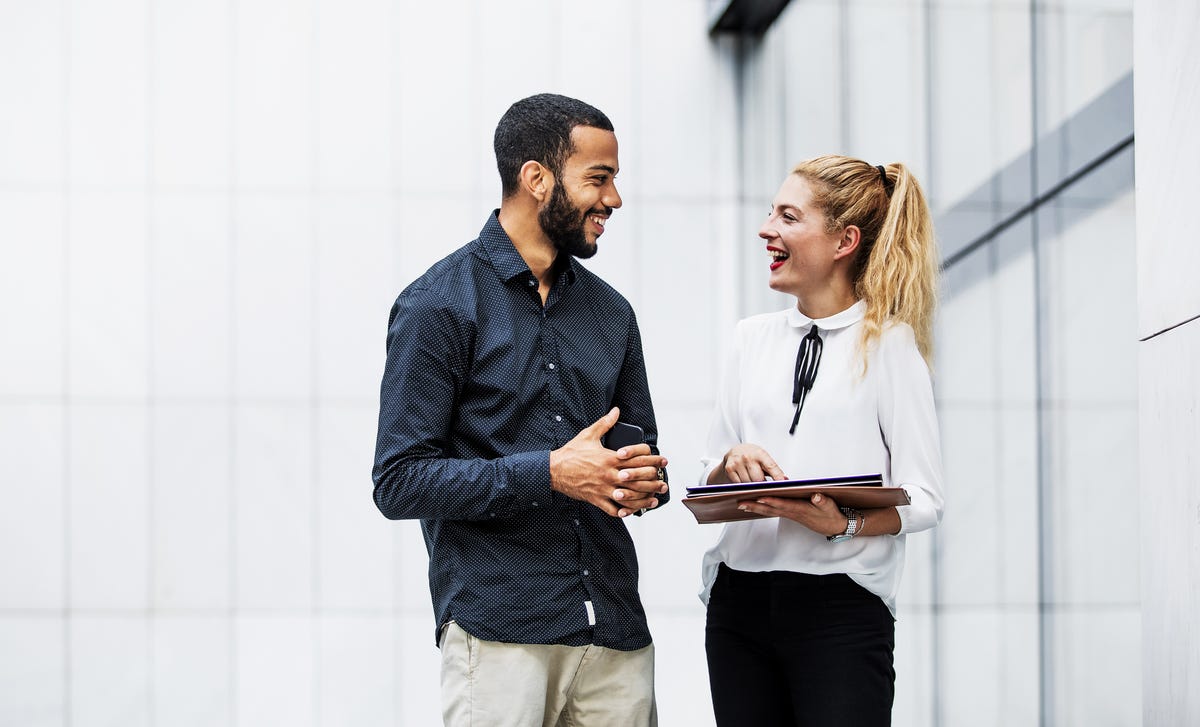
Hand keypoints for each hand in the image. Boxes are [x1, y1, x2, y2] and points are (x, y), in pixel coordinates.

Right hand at [550, 408, 669, 516]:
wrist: (554, 470)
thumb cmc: (571, 453)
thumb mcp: (588, 435)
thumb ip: (605, 423)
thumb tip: (616, 411)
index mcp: (610, 458)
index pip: (638, 458)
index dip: (652, 458)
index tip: (660, 461)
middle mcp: (609, 474)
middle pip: (638, 478)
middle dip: (654, 480)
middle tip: (663, 481)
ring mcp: (604, 488)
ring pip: (629, 496)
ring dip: (644, 498)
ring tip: (655, 499)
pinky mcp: (596, 499)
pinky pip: (613, 509)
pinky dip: (623, 511)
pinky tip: (631, 511)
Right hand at [710, 443, 784, 483]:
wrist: (735, 451)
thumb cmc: (753, 456)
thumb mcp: (764, 459)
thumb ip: (774, 470)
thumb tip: (786, 480)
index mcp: (760, 454)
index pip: (771, 467)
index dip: (778, 477)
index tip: (782, 486)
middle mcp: (748, 457)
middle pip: (758, 479)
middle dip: (763, 486)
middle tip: (765, 489)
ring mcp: (737, 463)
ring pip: (748, 484)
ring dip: (752, 488)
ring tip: (754, 486)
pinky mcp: (729, 469)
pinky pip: (738, 484)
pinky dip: (743, 487)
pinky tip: (745, 484)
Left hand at [736, 492, 847, 535]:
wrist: (834, 526)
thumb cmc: (831, 514)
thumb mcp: (830, 506)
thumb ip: (822, 500)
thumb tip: (816, 495)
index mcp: (800, 509)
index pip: (782, 504)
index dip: (770, 501)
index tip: (758, 497)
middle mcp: (792, 512)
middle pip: (770, 509)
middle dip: (755, 506)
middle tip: (740, 503)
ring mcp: (790, 514)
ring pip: (770, 511)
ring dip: (755, 508)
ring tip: (741, 505)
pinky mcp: (791, 514)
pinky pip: (773, 512)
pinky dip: (763, 509)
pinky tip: (755, 506)